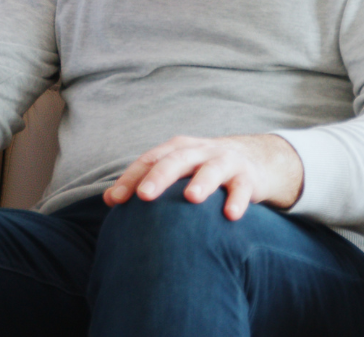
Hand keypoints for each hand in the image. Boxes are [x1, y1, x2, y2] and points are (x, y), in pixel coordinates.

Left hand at [103, 133, 302, 220]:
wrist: (253, 158)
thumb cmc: (202, 168)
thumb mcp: (176, 169)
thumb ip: (146, 181)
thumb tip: (109, 200)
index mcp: (176, 149)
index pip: (149, 160)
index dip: (131, 178)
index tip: (114, 200)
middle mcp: (198, 151)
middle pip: (176, 160)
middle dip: (159, 177)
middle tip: (144, 196)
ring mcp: (224, 161)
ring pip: (211, 169)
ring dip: (201, 182)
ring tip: (191, 198)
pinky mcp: (247, 176)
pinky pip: (242, 188)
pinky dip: (237, 200)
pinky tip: (230, 215)